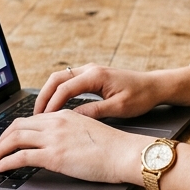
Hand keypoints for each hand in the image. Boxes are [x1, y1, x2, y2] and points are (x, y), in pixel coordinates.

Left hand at [0, 109, 145, 183]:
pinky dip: (6, 162)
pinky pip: (20, 156)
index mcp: (64, 115)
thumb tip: (60, 143)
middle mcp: (56, 122)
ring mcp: (53, 138)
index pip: (31, 119)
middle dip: (3, 138)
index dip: (16, 129)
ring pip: (14, 139)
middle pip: (17, 125)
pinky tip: (2, 168)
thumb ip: (70, 132)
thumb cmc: (114, 147)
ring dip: (0, 150)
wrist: (125, 153)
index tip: (10, 139)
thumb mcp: (88, 130)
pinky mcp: (53, 156)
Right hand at [35, 63, 166, 118]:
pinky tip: (54, 108)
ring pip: (60, 79)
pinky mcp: (92, 76)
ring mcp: (90, 71)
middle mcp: (90, 69)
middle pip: (56, 79)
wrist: (155, 86)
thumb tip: (72, 118)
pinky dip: (57, 93)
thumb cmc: (141, 96)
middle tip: (34, 117)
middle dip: (43, 97)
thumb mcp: (119, 108)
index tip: (43, 120)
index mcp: (95, 75)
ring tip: (40, 114)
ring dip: (48, 94)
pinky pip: (68, 82)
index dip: (51, 105)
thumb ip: (95, 112)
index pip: (65, 88)